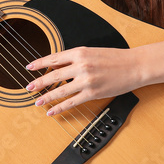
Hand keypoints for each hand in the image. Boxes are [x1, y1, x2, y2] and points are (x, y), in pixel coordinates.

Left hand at [24, 47, 142, 115]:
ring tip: (37, 101)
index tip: (29, 67)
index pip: (54, 58)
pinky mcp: (93, 93)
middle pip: (53, 75)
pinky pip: (71, 102)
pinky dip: (60, 107)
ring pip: (60, 90)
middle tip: (28, 87)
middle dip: (39, 82)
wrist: (135, 65)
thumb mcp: (92, 52)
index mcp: (80, 52)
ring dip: (46, 97)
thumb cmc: (116, 58)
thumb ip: (74, 58)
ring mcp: (86, 81)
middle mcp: (81, 66)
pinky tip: (52, 111)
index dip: (39, 63)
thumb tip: (56, 66)